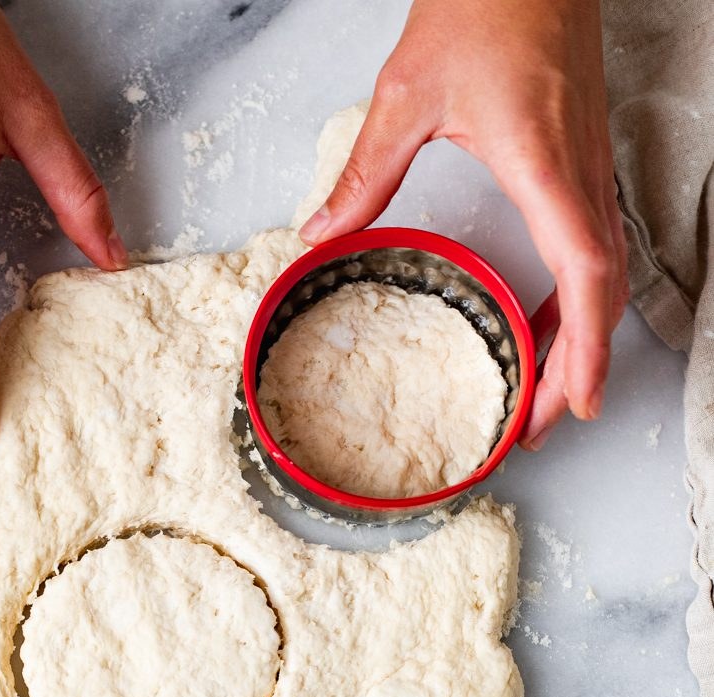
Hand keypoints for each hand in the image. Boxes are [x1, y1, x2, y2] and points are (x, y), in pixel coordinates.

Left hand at [299, 0, 627, 449]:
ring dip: (579, 339)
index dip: (584, 350)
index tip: (575, 405)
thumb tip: (321, 231)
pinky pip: (592, 247)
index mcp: (546, 166)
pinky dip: (575, 299)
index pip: (586, 276)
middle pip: (602, 294)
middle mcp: (580, 176)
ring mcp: (587, 170)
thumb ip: (365, 174)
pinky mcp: (580, 163)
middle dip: (579, 368)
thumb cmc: (488, 5)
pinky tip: (545, 324)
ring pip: (603, 275)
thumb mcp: (409, 96)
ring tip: (546, 394)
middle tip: (545, 426)